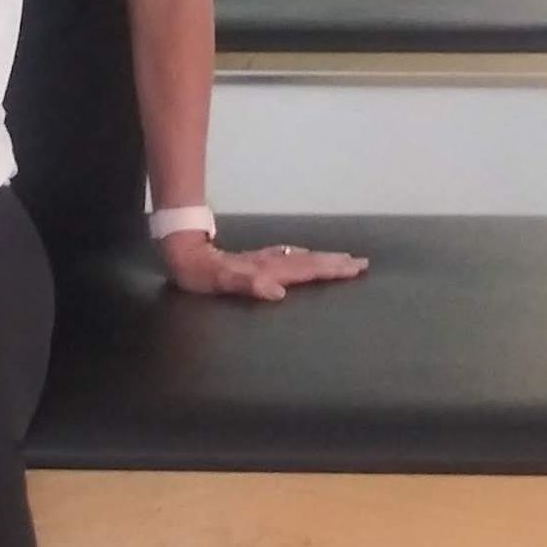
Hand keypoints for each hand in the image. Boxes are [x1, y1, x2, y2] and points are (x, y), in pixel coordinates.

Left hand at [161, 231, 368, 302]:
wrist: (184, 254)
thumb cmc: (201, 274)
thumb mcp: (220, 283)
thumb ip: (248, 285)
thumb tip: (277, 292)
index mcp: (266, 270)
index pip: (306, 270)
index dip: (330, 270)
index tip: (354, 268)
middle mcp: (269, 263)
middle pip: (308, 262)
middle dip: (335, 263)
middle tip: (362, 263)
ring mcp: (262, 260)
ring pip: (300, 258)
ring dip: (323, 259)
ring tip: (344, 260)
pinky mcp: (255, 261)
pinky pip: (287, 258)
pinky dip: (303, 258)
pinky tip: (305, 257)